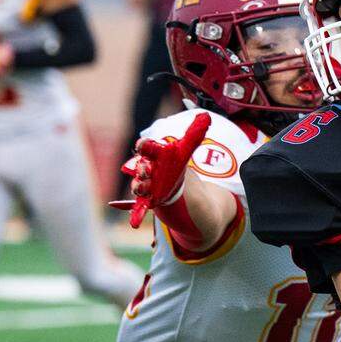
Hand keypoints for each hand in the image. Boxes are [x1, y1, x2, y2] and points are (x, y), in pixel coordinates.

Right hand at [112, 113, 211, 228]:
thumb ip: (193, 135)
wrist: (171, 183)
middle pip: (140, 168)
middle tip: (146, 171)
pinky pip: (138, 209)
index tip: (142, 146)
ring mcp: (145, 186)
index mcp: (154, 156)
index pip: (147, 148)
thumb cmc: (173, 164)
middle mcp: (146, 169)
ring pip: (138, 186)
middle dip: (141, 169)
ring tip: (144, 189)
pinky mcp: (147, 200)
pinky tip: (134, 225)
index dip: (144, 147)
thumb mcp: (184, 151)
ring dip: (139, 187)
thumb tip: (206, 117)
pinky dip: (135, 215)